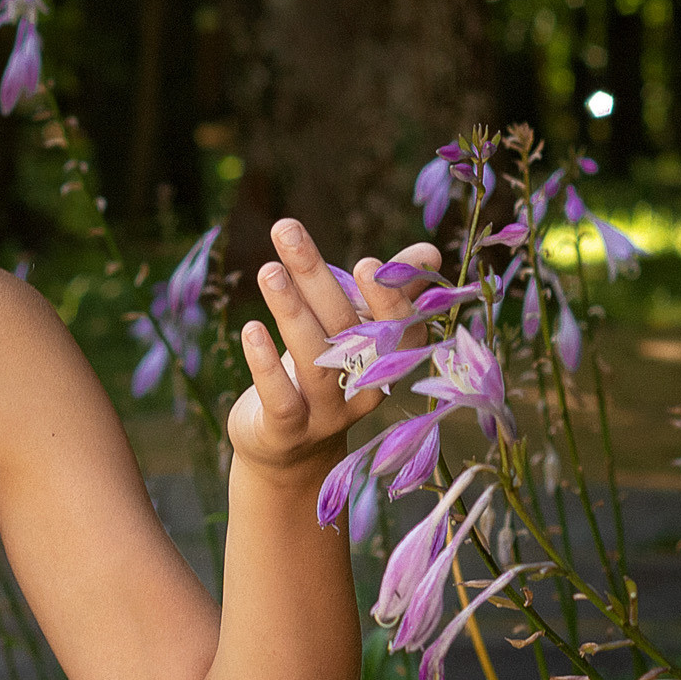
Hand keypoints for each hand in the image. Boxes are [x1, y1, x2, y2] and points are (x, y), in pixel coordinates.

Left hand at [229, 218, 440, 473]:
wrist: (290, 448)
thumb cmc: (326, 371)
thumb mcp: (357, 330)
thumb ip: (391, 290)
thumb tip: (429, 253)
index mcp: (389, 361)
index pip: (401, 329)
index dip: (388, 299)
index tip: (366, 262)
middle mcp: (365, 390)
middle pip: (346, 330)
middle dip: (316, 276)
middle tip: (287, 231)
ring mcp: (328, 415)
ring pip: (313, 361)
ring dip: (290, 311)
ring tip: (268, 271)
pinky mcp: (289, 432)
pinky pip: (282, 399)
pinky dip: (266, 364)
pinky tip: (251, 329)